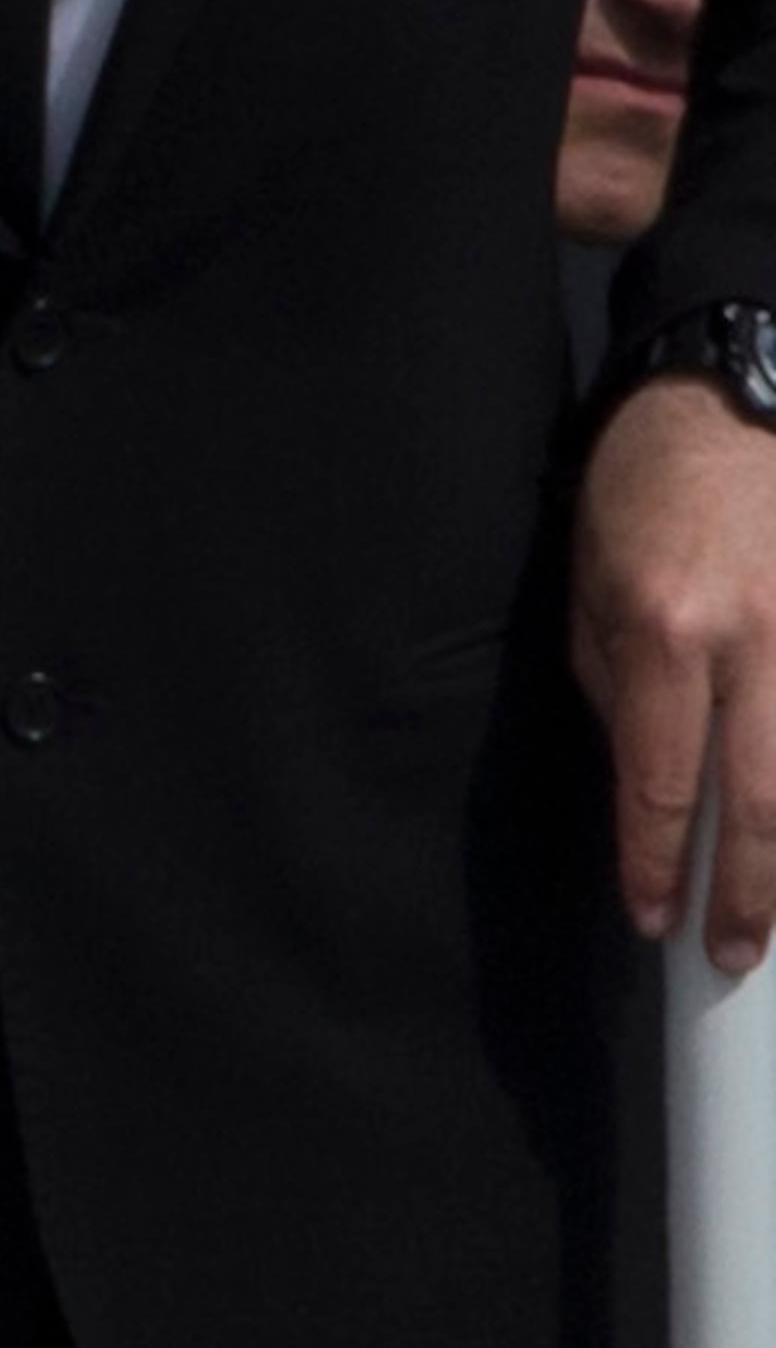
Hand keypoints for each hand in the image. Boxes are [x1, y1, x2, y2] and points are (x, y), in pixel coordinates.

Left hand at [575, 379, 775, 967]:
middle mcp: (751, 641)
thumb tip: (643, 776)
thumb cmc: (645, 486)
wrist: (731, 393)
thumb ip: (614, 683)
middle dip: (746, 895)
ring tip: (774, 919)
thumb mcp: (590, 581)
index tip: (654, 917)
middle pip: (758, 804)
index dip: (655, 862)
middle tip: (733, 954)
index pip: (660, 782)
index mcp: (666, 632)